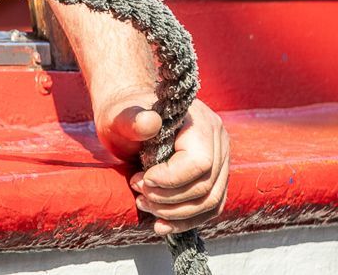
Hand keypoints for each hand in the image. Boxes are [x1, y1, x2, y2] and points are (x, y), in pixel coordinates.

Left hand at [96, 92, 229, 234]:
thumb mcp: (119, 115)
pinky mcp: (216, 177)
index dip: (171, 179)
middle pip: (205, 186)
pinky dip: (186, 220)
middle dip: (168, 199)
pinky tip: (162, 225)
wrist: (131, 117)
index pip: (199, 162)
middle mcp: (218, 141)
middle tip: (139, 194)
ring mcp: (221, 160)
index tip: (142, 180)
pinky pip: (210, 206)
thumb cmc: (123, 115)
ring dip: (175, 213)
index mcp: (200, 121)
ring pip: (210, 201)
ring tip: (145, 205)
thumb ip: (130, 120)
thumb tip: (148, 122)